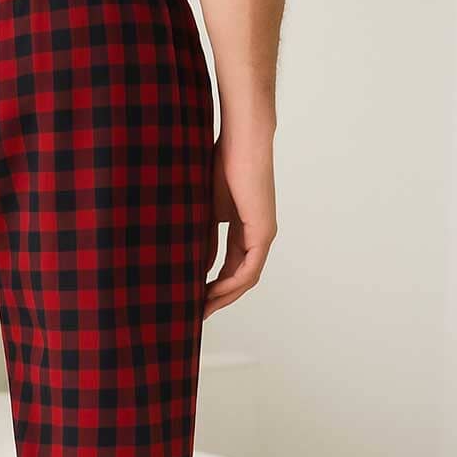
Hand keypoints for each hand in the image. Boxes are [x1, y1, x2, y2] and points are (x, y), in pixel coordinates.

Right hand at [203, 127, 276, 318]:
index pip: (230, 267)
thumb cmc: (223, 164)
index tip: (193, 297)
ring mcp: (263, 235)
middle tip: (196, 313)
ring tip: (202, 309)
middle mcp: (257, 236)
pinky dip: (232, 285)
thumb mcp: (206, 210)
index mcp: (244, 229)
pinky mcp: (263, 232)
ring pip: (246, 279)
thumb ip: (203, 240)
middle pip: (239, 278)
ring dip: (224, 296)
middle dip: (218, 298)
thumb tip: (197, 267)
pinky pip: (249, 270)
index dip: (213, 285)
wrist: (241, 143)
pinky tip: (213, 293)